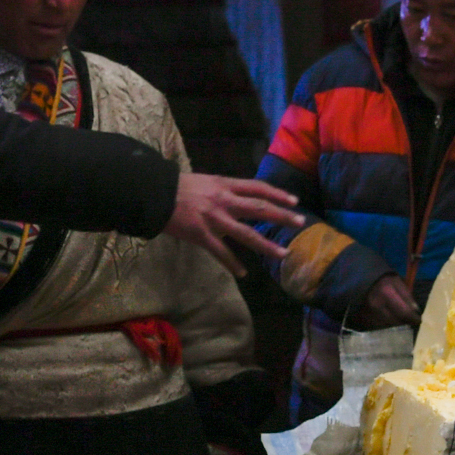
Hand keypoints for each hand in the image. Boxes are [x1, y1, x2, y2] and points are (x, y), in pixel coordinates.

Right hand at [162, 174, 301, 276]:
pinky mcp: (201, 235)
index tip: (294, 200)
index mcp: (224, 184)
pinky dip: (233, 264)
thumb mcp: (204, 181)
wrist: (153, 193)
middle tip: (301, 222)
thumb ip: (222, 190)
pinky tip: (243, 273)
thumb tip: (237, 197)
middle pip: (260, 208)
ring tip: (283, 253)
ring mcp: (214, 219)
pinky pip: (221, 252)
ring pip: (247, 233)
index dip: (277, 194)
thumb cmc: (176, 187)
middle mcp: (224, 200)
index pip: (257, 188)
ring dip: (267, 245)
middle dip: (282, 215)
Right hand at [356, 275, 420, 328]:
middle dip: (405, 323)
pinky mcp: (363, 318)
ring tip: (400, 321)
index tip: (418, 321)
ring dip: (395, 325)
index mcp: (386, 293)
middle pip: (396, 322)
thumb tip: (415, 310)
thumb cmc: (382, 279)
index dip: (413, 319)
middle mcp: (376, 305)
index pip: (404, 312)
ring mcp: (368, 313)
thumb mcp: (397, 281)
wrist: (360, 279)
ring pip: (387, 326)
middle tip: (409, 322)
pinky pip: (377, 327)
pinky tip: (389, 321)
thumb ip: (407, 295)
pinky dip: (385, 325)